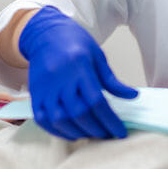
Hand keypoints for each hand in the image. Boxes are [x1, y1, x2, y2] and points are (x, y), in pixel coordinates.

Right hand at [19, 6, 137, 139]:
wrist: (45, 33)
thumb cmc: (75, 43)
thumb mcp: (98, 56)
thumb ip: (112, 80)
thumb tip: (132, 96)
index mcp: (79, 66)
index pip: (96, 101)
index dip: (109, 121)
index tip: (120, 132)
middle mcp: (60, 78)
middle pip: (78, 113)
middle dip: (96, 129)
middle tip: (108, 135)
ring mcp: (45, 88)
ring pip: (59, 119)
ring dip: (78, 133)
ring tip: (92, 135)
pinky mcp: (35, 94)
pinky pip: (42, 119)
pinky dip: (57, 131)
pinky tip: (72, 133)